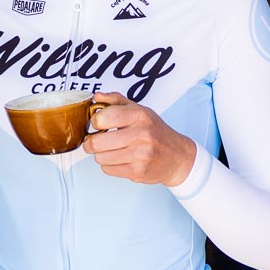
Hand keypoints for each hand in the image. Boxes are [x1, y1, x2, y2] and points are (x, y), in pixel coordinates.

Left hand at [83, 91, 197, 186]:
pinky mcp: (138, 172)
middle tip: (96, 140)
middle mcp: (141, 135)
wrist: (178, 157)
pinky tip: (121, 159)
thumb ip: (116, 101)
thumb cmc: (156, 132)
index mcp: (139, 115)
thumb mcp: (140, 110)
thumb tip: (97, 97)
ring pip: (100, 158)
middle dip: (91, 142)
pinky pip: (108, 170)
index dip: (95, 122)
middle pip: (96, 142)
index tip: (98, 124)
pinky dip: (110, 165)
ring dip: (101, 155)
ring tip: (112, 150)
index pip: (102, 117)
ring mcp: (140, 155)